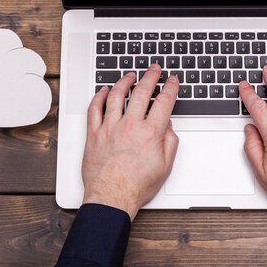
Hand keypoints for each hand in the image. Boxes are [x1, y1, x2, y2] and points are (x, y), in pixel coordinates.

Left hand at [82, 63, 179, 220]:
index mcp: (150, 133)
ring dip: (125, 81)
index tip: (172, 81)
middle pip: (142, 92)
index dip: (170, 88)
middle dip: (150, 76)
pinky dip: (99, 96)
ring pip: (117, 95)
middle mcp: (130, 126)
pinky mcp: (94, 133)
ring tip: (130, 75)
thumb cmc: (136, 186)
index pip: (164, 102)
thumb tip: (167, 126)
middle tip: (154, 69)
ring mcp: (110, 128)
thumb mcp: (165, 166)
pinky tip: (104, 90)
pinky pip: (95, 108)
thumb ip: (170, 141)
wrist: (111, 197)